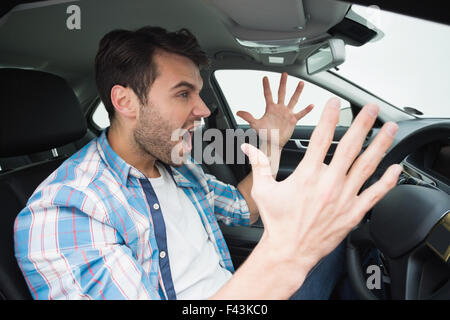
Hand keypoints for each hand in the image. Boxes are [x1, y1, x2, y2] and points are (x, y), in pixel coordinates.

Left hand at [236, 72, 313, 148]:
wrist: (273, 143)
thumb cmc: (264, 134)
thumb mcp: (255, 125)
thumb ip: (248, 117)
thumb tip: (238, 112)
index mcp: (270, 108)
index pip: (268, 94)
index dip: (266, 86)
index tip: (265, 77)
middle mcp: (279, 108)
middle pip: (281, 93)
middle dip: (283, 83)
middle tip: (284, 73)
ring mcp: (287, 113)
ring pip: (293, 100)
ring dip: (297, 91)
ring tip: (301, 83)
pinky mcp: (293, 120)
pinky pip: (301, 113)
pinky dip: (306, 110)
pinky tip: (311, 105)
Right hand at [241, 97, 401, 269]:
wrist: (290, 250)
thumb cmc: (277, 222)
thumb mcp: (263, 190)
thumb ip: (259, 164)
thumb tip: (247, 147)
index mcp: (307, 175)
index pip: (320, 138)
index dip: (329, 117)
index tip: (334, 103)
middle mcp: (328, 183)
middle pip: (349, 146)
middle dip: (362, 124)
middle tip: (371, 109)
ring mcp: (343, 198)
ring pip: (366, 165)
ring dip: (380, 144)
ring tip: (388, 129)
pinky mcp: (353, 212)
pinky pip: (375, 194)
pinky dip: (387, 180)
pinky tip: (395, 167)